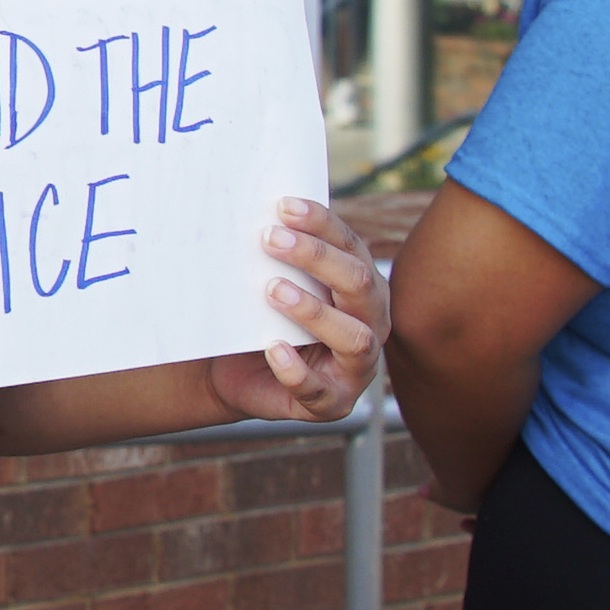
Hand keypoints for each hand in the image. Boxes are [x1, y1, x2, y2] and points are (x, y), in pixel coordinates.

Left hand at [196, 198, 387, 424]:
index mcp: (363, 286)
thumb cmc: (263, 318)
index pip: (350, 246)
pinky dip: (295, 370)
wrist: (237, 373)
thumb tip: (261, 214)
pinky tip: (273, 349)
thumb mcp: (276, 282)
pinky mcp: (333, 403)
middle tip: (270, 239)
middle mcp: (371, 323)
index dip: (321, 223)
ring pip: (354, 337)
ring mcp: (357, 367)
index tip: (283, 206)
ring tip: (273, 290)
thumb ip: (281, 256)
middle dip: (316, 258)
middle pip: (358, 283)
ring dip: (313, 311)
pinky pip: (318, 390)